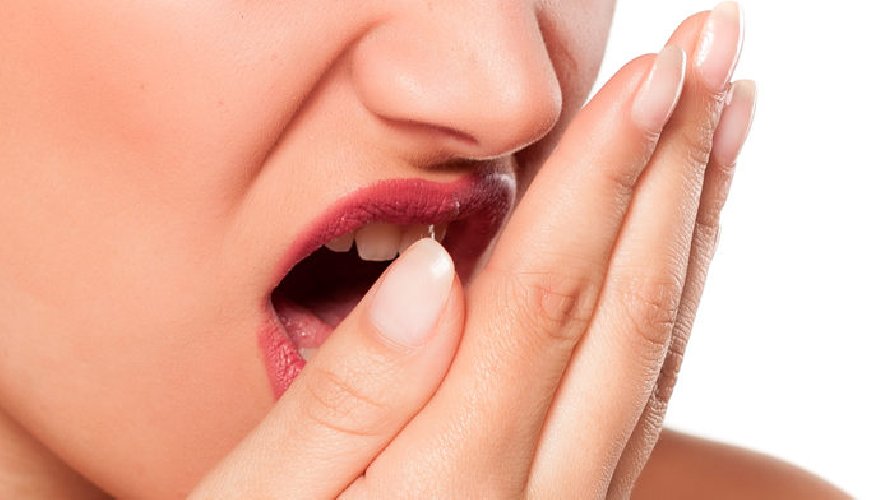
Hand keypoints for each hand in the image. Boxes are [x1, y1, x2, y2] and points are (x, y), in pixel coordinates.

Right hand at [191, 4, 755, 497]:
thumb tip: (429, 272)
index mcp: (451, 478)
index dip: (605, 178)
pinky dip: (677, 297)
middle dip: (675, 170)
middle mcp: (538, 495)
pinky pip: (647, 391)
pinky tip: (685, 239)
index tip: (654, 75)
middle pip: (627, 308)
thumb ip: (349, 394)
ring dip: (697, 221)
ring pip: (658, 346)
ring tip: (728, 121)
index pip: (549, 294)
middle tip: (717, 54)